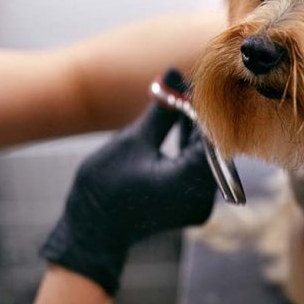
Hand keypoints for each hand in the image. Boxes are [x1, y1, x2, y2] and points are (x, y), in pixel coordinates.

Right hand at [40, 70, 215, 295]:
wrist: (91, 230)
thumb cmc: (106, 187)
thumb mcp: (134, 140)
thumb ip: (161, 109)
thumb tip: (174, 73)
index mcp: (190, 183)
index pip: (212, 135)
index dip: (203, 106)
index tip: (191, 83)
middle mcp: (202, 198)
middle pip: (212, 145)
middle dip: (198, 115)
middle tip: (183, 88)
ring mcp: (197, 203)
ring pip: (205, 155)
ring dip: (193, 129)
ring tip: (177, 103)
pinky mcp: (189, 203)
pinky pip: (197, 167)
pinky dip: (188, 146)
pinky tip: (177, 124)